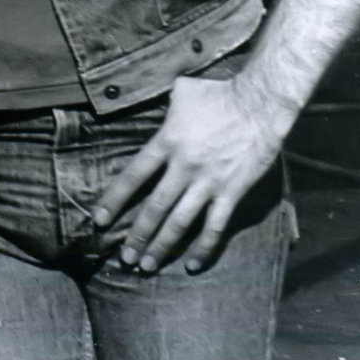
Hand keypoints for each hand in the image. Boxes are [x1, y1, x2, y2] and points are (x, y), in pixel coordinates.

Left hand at [91, 74, 290, 272]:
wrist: (261, 104)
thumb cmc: (218, 94)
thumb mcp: (180, 93)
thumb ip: (162, 107)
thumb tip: (147, 100)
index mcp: (166, 143)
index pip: (131, 177)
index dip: (114, 201)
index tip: (99, 221)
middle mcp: (183, 167)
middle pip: (153, 208)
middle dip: (136, 235)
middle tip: (123, 258)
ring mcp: (208, 183)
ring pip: (179, 223)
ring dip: (161, 247)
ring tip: (146, 266)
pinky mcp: (232, 193)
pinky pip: (215, 227)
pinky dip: (203, 249)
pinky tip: (191, 265)